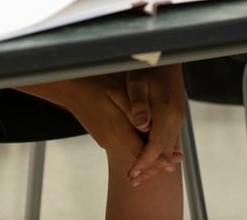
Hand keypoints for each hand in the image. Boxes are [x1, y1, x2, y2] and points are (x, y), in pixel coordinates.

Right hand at [24, 72, 181, 184]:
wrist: (69, 87)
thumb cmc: (95, 84)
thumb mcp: (117, 92)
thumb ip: (134, 111)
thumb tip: (149, 127)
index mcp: (115, 131)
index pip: (142, 153)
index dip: (160, 158)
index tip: (176, 160)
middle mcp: (110, 140)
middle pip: (138, 159)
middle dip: (157, 162)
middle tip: (178, 161)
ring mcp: (105, 140)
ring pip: (131, 155)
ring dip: (148, 158)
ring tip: (168, 158)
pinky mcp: (103, 137)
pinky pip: (124, 149)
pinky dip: (138, 151)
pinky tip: (148, 146)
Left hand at [119, 65, 185, 184]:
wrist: (168, 54)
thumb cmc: (149, 66)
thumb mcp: (138, 81)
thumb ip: (138, 104)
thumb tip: (140, 125)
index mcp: (166, 113)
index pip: (155, 146)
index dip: (143, 162)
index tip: (132, 174)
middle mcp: (175, 118)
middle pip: (163, 152)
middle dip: (149, 168)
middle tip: (132, 181)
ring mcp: (176, 117)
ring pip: (167, 147)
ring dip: (154, 162)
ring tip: (138, 175)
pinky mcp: (174, 114)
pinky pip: (167, 138)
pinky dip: (159, 151)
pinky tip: (149, 156)